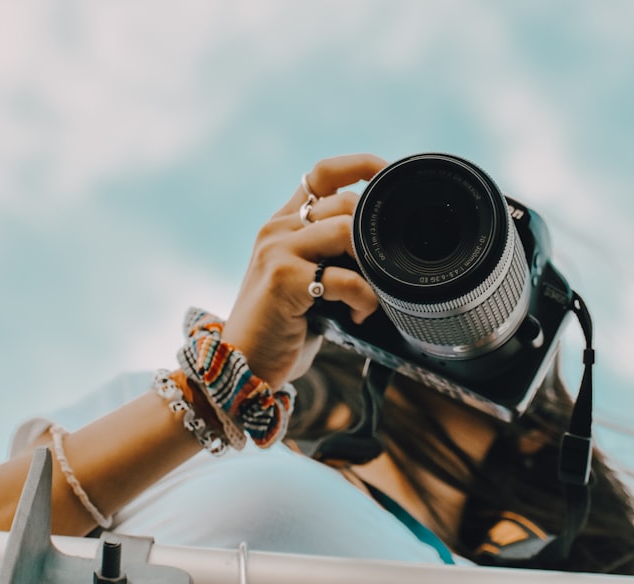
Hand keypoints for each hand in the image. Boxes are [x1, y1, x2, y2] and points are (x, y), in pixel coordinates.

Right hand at [222, 154, 386, 386]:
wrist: (243, 367)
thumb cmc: (283, 330)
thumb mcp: (307, 283)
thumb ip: (332, 258)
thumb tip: (383, 253)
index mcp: (284, 224)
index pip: (323, 172)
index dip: (361, 166)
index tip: (390, 176)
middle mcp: (278, 228)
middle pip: (345, 200)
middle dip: (376, 235)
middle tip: (386, 271)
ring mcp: (278, 250)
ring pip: (346, 229)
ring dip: (373, 265)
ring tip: (374, 295)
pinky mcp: (284, 279)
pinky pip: (344, 277)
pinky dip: (364, 298)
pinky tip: (359, 316)